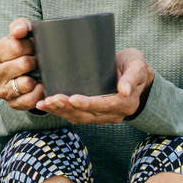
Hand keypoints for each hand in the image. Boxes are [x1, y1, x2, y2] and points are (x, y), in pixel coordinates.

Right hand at [0, 18, 45, 111]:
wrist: (25, 70)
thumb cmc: (22, 49)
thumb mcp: (20, 33)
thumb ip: (20, 26)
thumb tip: (19, 31)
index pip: (17, 47)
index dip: (31, 46)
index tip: (32, 47)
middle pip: (24, 64)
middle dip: (36, 60)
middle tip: (37, 59)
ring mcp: (1, 91)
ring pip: (26, 83)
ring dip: (37, 76)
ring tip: (36, 72)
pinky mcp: (12, 104)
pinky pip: (30, 99)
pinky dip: (39, 92)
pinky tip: (39, 84)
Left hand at [33, 49, 154, 124]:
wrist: (133, 72)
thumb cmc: (134, 65)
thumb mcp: (137, 65)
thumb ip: (132, 76)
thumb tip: (125, 90)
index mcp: (125, 104)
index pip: (105, 106)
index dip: (89, 104)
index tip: (73, 99)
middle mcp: (113, 114)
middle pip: (88, 114)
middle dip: (68, 108)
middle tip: (52, 99)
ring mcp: (102, 115)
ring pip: (79, 117)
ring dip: (61, 111)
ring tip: (45, 103)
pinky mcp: (92, 113)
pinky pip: (74, 115)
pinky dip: (59, 111)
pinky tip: (44, 106)